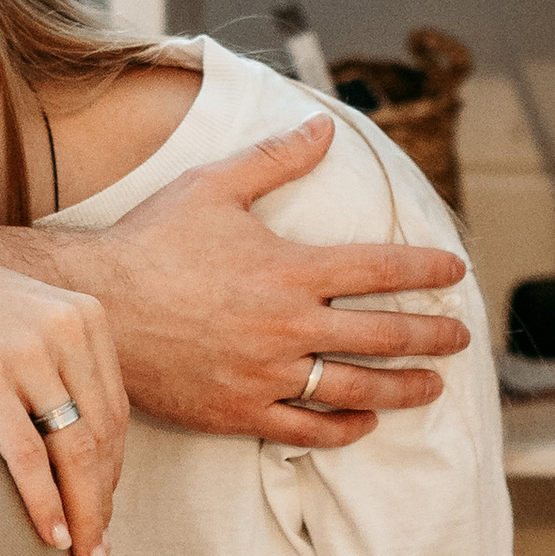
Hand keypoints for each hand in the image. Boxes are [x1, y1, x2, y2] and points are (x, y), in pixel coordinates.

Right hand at [0, 245, 124, 555]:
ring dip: (84, 514)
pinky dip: (44, 503)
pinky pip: (28, 456)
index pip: (114, 410)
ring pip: (75, 452)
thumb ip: (55, 352)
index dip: (113, 471)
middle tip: (98, 551)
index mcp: (82, 314)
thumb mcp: (15, 312)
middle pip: (102, 436)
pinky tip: (50, 536)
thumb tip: (78, 418)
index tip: (102, 511)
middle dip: (103, 502)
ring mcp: (25, 352)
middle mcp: (64, 329)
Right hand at [66, 116, 468, 443]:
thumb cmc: (150, 242)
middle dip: (433, 335)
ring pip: (357, 388)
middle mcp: (288, 326)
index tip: (455, 272)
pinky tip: (365, 421)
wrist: (94, 308)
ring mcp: (266, 374)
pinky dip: (344, 427)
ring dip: (405, 388)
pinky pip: (307, 430)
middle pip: (385, 334)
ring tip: (433, 387)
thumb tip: (324, 125)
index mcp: (290, 269)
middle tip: (460, 336)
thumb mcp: (213, 187)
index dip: (426, 269)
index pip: (381, 268)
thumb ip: (276, 158)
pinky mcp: (239, 411)